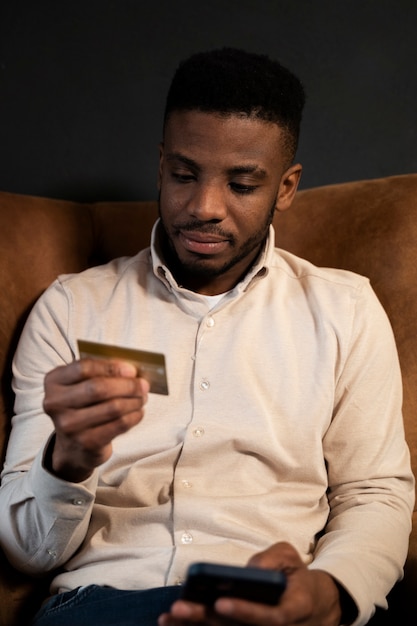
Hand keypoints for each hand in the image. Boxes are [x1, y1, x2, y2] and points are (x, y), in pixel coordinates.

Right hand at [43, 358, 148, 481]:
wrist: (73, 446)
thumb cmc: (82, 407)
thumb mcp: (81, 386)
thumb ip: (101, 374)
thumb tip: (131, 371)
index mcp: (54, 382)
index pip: (83, 368)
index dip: (111, 367)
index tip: (131, 370)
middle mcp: (56, 403)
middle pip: (98, 388)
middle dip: (127, 385)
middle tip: (143, 385)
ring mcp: (69, 425)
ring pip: (112, 407)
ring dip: (134, 401)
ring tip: (142, 398)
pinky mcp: (86, 442)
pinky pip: (119, 425)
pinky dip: (134, 416)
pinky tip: (138, 412)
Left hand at [158, 542, 343, 625]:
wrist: (309, 603)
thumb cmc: (294, 575)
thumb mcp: (289, 557)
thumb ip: (271, 558)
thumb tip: (248, 569)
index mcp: (293, 609)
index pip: (270, 617)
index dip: (245, 612)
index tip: (220, 602)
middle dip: (207, 621)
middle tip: (180, 609)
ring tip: (168, 617)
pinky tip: (174, 623)